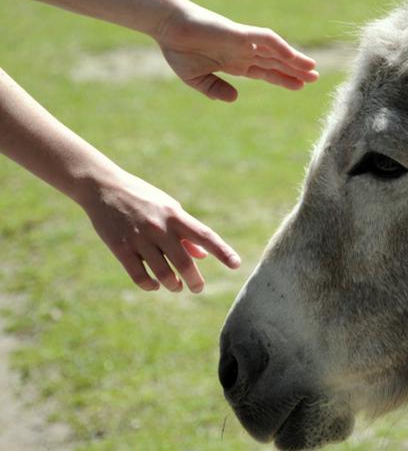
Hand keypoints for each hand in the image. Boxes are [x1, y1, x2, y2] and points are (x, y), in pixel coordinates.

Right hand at [80, 168, 241, 292]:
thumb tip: (202, 256)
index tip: (236, 264)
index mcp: (175, 215)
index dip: (222, 251)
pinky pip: (139, 276)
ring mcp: (139, 239)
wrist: (103, 187)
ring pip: (163, 273)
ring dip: (173, 285)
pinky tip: (155, 285)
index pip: (205, 236)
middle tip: (198, 288)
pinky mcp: (120, 248)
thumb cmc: (142, 198)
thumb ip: (185, 232)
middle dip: (195, 280)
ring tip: (177, 286)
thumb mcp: (168, 208)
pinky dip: (150, 285)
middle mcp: (159, 228)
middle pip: (184, 262)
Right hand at [154, 2, 317, 101]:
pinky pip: (265, 39)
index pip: (265, 72)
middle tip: (316, 78)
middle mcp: (242, 52)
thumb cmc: (178, 48)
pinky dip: (280, 47)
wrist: (167, 26)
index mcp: (233, 62)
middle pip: (275, 63)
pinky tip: (293, 56)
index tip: (300, 86)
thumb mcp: (196, 78)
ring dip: (294, 60)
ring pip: (276, 51)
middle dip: (295, 71)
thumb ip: (215, 89)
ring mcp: (243, 42)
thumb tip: (235, 98)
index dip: (283, 79)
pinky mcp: (239, 33)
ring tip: (312, 68)